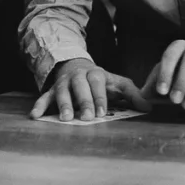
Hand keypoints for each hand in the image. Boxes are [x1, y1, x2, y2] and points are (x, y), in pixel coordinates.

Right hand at [29, 58, 149, 120]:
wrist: (74, 65)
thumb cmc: (100, 80)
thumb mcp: (117, 83)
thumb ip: (132, 94)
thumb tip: (149, 107)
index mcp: (96, 74)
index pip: (98, 84)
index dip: (100, 98)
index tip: (102, 112)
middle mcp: (78, 77)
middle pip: (80, 87)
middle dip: (84, 101)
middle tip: (87, 117)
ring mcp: (63, 83)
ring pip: (62, 92)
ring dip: (63, 104)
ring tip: (66, 119)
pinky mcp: (51, 90)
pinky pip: (44, 97)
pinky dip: (39, 105)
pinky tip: (35, 116)